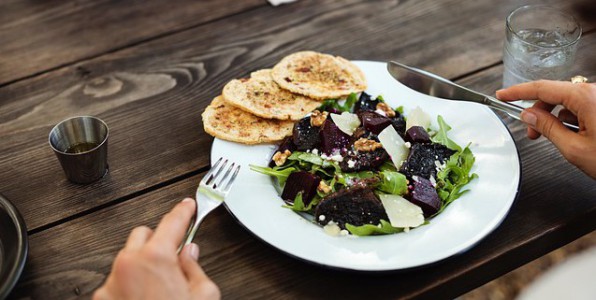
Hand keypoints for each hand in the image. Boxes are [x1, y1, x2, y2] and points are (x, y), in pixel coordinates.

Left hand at [93, 198, 220, 299]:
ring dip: (142, 265)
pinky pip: (116, 282)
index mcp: (155, 258)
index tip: (187, 206)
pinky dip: (129, 286)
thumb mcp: (204, 297)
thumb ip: (196, 269)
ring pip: (126, 260)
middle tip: (174, 256)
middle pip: (142, 235)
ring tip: (159, 289)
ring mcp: (110, 284)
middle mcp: (127, 266)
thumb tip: (189, 255)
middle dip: (158, 240)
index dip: (183, 212)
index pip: (172, 223)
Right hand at [496, 80, 595, 178]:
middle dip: (537, 112)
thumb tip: (529, 116)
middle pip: (554, 94)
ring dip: (555, 117)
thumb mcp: (574, 147)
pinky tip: (573, 137)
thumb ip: (547, 128)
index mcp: (585, 97)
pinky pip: (583, 106)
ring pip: (568, 101)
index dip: (517, 92)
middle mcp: (595, 92)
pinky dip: (571, 119)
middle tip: (529, 134)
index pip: (541, 88)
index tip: (502, 95)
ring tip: (554, 140)